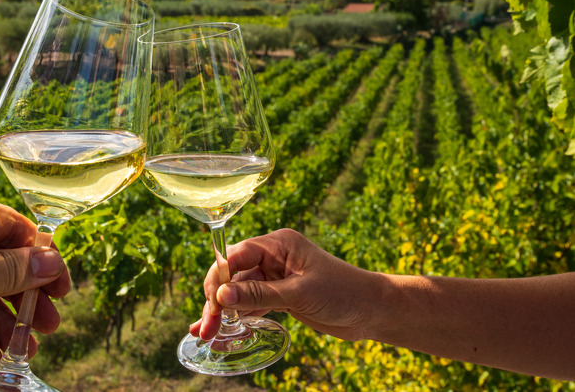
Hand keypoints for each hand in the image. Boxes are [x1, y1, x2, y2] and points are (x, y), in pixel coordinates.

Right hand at [190, 228, 381, 341]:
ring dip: (222, 311)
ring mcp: (275, 277)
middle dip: (216, 298)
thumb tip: (221, 296)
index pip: (237, 255)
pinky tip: (220, 330)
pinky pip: (250, 303)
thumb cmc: (343, 293)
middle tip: (206, 326)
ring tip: (205, 333)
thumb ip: (259, 295)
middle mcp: (272, 257)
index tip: (211, 302)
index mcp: (278, 244)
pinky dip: (237, 316)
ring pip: (238, 292)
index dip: (219, 277)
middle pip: (232, 274)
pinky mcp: (279, 296)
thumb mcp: (299, 294)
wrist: (372, 311)